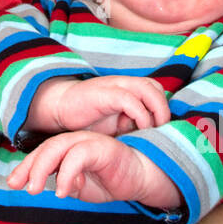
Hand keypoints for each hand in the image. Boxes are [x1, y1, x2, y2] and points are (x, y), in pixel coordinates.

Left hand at [8, 129, 180, 206]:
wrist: (141, 178)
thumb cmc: (110, 180)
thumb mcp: (81, 188)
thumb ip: (65, 185)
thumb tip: (51, 187)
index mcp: (67, 150)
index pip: (41, 155)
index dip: (25, 168)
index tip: (13, 184)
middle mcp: (75, 142)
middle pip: (45, 148)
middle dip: (28, 167)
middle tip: (18, 187)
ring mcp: (88, 142)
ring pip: (57, 147)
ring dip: (42, 168)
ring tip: (34, 190)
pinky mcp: (102, 147)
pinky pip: (78, 156)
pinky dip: (67, 173)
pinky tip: (62, 190)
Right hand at [27, 75, 169, 134]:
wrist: (59, 107)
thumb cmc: (88, 119)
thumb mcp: (116, 125)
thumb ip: (133, 127)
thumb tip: (153, 139)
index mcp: (127, 89)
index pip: (155, 91)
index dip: (162, 109)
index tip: (162, 131)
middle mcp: (123, 84)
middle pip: (154, 87)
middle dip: (163, 109)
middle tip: (161, 129)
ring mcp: (113, 86)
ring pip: (146, 88)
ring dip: (156, 109)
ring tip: (153, 128)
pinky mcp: (104, 94)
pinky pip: (129, 99)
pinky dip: (139, 113)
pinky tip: (138, 128)